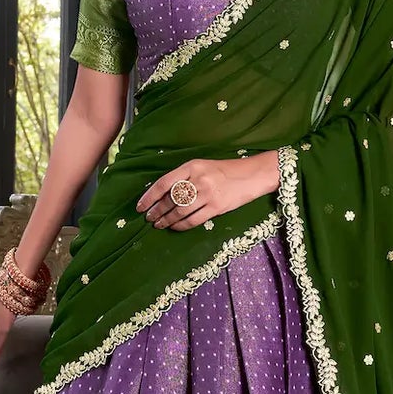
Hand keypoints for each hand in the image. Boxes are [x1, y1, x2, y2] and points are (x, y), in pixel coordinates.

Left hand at [137, 150, 279, 230]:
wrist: (252, 175)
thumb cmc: (225, 170)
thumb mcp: (203, 167)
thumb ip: (185, 177)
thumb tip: (163, 195)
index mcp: (192, 166)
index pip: (164, 183)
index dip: (150, 196)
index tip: (140, 206)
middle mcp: (199, 179)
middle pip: (170, 199)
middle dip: (156, 211)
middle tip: (149, 218)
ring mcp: (208, 194)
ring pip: (180, 211)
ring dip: (166, 220)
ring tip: (159, 224)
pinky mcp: (217, 207)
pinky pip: (193, 220)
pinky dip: (181, 226)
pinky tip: (175, 227)